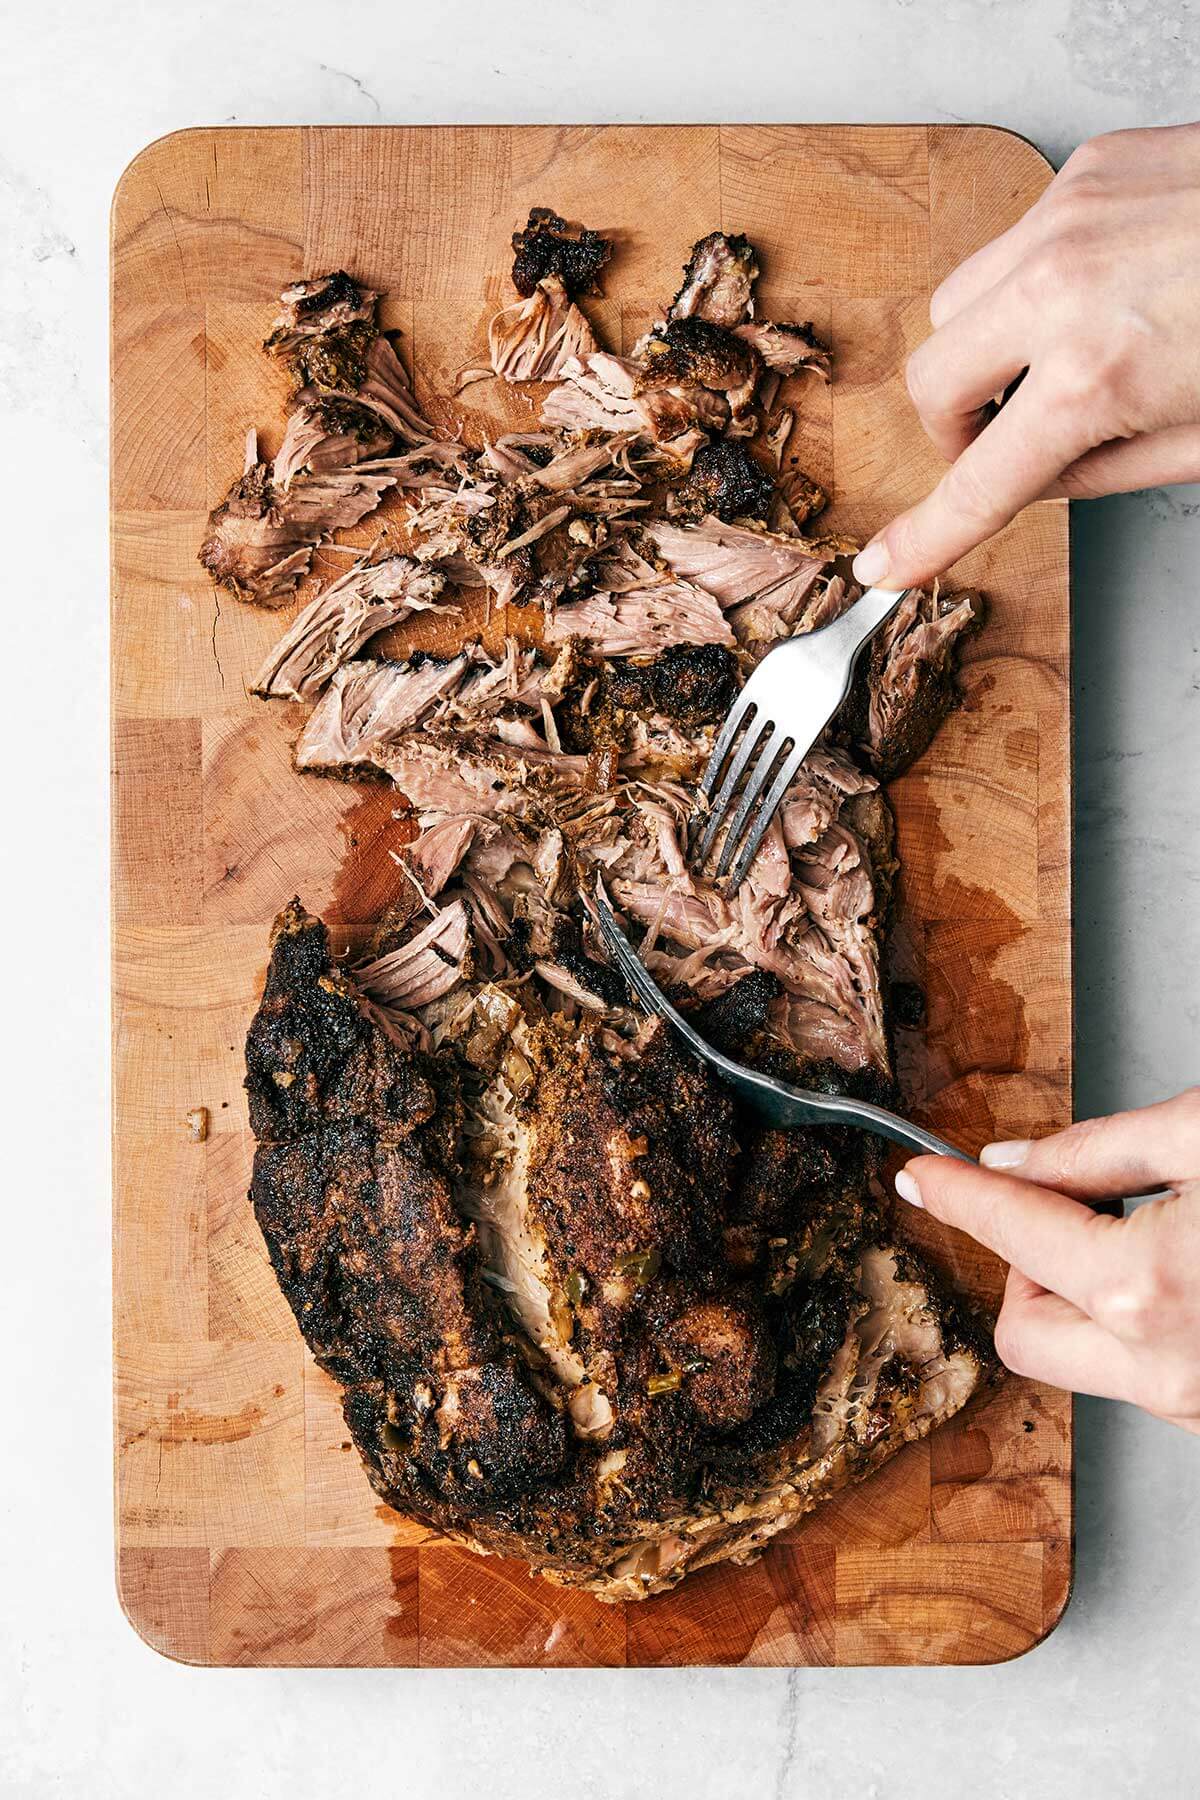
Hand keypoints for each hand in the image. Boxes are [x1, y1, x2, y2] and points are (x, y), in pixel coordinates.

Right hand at [852, 124, 1199, 589]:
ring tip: (1060, 361)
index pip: (977, 483)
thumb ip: (1104, 471)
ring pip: (959, 303)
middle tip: (1011, 441)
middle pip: (933, 379)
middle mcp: (1062, 288)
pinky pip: (1015, 241)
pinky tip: (1102, 292)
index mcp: (1096, 377)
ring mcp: (1070, 216)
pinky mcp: (1091, 169)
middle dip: (958, 426)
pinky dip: (1035, 284)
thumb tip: (1038, 477)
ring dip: (988, 349)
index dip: (926, 537)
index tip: (885, 563)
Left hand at [895, 1090, 1199, 1432]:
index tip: (924, 1177)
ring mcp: (1192, 1406)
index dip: (956, 1192)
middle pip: (1018, 1330)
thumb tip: (1016, 1164)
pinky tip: (1182, 1280)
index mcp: (1145, 1284)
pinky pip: (1138, 1377)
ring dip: (1082, 1300)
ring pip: (1078, 1361)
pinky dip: (1132, 1329)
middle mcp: (1161, 1367)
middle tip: (1076, 1213)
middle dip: (1025, 1269)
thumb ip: (1101, 1149)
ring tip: (1152, 1240)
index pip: (1011, 1232)